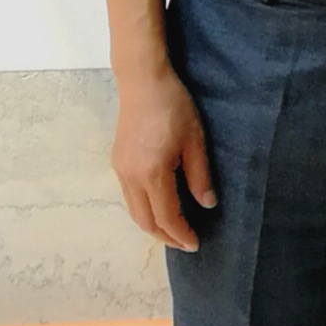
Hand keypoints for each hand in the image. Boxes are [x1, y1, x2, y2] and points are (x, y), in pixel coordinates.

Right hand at [110, 60, 213, 250]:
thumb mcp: (195, 140)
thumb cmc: (173, 106)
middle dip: (165, 237)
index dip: (181, 234)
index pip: (166, 216)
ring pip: (134, 211)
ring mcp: (120, 171)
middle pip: (145, 221)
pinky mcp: (117, 162)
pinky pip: (129, 197)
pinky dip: (143, 210)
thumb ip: (199, 176)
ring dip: (152, 226)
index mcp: (152, 174)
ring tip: (172, 231)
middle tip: (184, 243)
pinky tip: (157, 207)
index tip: (195, 243)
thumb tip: (207, 205)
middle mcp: (131, 177)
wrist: (142, 82)